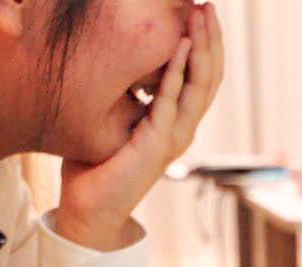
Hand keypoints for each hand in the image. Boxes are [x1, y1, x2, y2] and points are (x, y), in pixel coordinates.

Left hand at [57, 2, 226, 250]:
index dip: (206, 45)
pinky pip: (172, 102)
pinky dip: (179, 73)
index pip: (202, 77)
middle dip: (211, 38)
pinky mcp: (159, 145)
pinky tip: (182, 47)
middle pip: (210, 76)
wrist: (91, 211)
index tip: (201, 12)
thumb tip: (120, 63)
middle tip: (209, 6)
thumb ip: (125, 94)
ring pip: (200, 86)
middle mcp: (183, 128)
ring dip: (202, 48)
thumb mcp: (113, 120)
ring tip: (201, 17)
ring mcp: (175, 137)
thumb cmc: (95, 168)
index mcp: (176, 122)